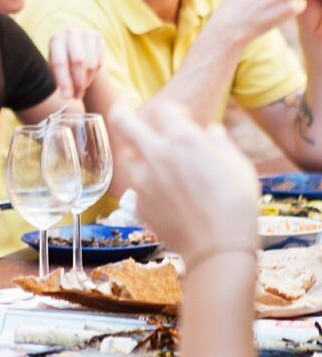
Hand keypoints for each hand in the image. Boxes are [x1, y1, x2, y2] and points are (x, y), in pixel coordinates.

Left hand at [47, 29, 104, 98]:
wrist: (74, 47)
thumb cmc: (61, 62)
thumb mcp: (55, 70)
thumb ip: (59, 80)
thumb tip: (67, 95)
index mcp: (55, 40)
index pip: (60, 62)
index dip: (64, 81)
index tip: (67, 97)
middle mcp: (70, 32)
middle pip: (78, 61)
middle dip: (78, 82)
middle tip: (77, 97)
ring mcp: (85, 32)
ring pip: (91, 63)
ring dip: (86, 81)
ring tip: (80, 90)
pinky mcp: (97, 36)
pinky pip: (99, 61)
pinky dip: (94, 74)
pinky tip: (87, 77)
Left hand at [109, 102, 258, 259]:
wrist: (218, 246)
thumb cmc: (236, 203)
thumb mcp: (237, 164)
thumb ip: (220, 143)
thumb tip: (212, 132)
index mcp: (183, 140)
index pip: (163, 110)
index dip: (171, 111)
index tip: (177, 118)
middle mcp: (157, 156)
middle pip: (123, 122)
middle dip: (120, 112)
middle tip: (121, 110)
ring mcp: (143, 181)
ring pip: (126, 158)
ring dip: (135, 155)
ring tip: (147, 159)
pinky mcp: (138, 204)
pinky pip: (136, 188)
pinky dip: (145, 186)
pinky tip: (163, 194)